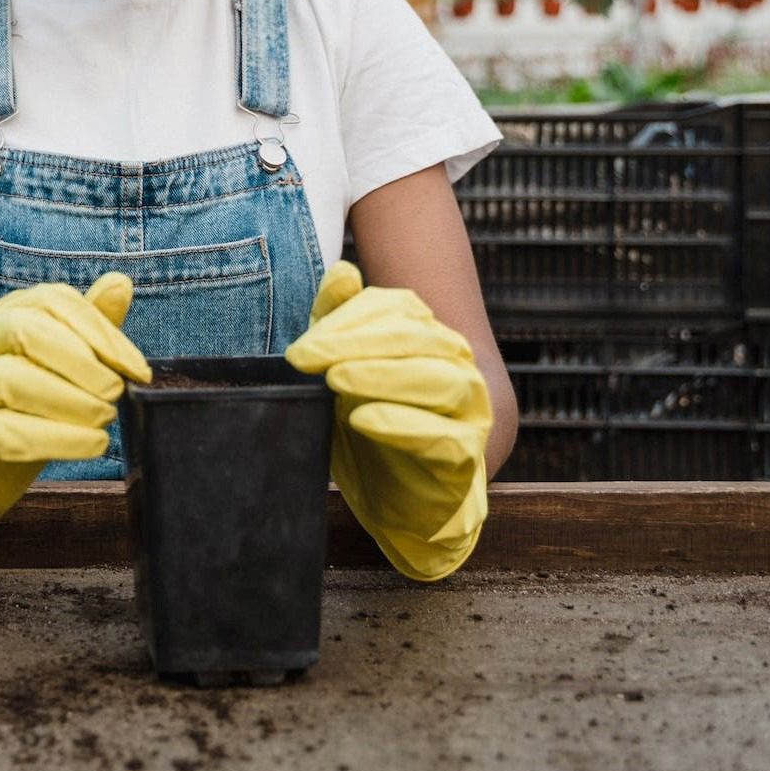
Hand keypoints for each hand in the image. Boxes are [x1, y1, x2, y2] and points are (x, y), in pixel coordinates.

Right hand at [0, 274, 149, 565]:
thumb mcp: (46, 359)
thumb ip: (84, 324)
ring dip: (71, 401)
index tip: (136, 368)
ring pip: (14, 381)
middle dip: (82, 361)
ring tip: (105, 419)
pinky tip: (89, 443)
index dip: (102, 333)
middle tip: (115, 392)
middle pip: (28, 332)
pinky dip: (56, 439)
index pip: (54, 303)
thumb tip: (120, 283)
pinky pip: (5, 433)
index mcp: (5, 316)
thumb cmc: (7, 406)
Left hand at [285, 261, 491, 581]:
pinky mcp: (467, 456)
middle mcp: (457, 363)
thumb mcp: (342, 370)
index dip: (347, 320)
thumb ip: (340, 321)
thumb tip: (343, 271)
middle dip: (354, 343)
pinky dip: (402, 425)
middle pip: (414, 338)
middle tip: (306, 357)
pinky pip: (444, 437)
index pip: (396, 308)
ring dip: (381, 376)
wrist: (400, 499)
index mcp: (428, 334)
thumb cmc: (370, 425)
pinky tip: (363, 419)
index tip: (299, 347)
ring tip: (336, 380)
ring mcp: (469, 409)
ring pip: (439, 380)